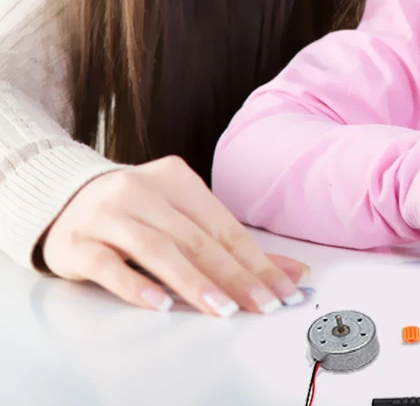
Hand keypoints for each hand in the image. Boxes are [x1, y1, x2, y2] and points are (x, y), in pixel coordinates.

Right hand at [41, 156, 308, 315]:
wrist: (61, 198)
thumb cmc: (133, 211)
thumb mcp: (180, 216)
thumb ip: (228, 244)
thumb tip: (291, 270)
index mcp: (176, 178)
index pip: (223, 225)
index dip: (256, 260)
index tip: (282, 289)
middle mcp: (143, 190)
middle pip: (197, 239)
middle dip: (235, 276)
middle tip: (261, 304)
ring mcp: (108, 214)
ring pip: (158, 249)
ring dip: (194, 282)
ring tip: (222, 308)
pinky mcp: (77, 241)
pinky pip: (109, 265)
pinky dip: (137, 285)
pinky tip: (160, 305)